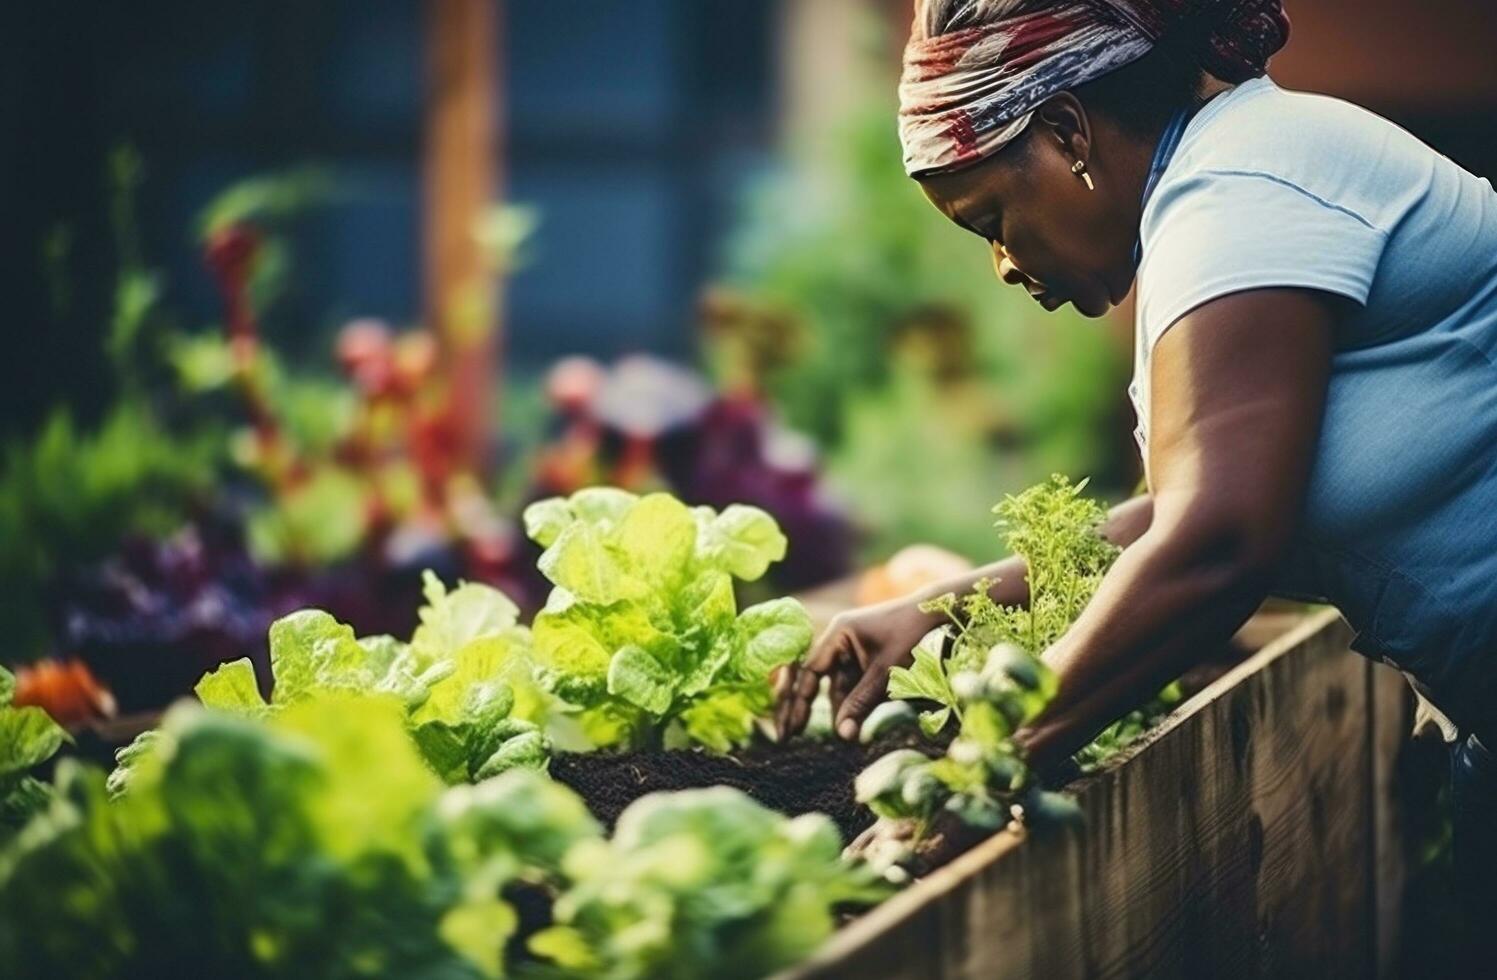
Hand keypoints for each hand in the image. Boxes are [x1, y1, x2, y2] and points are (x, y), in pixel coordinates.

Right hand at [775, 598, 939, 741]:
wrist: (936, 614)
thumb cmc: (910, 636)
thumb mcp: (884, 672)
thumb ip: (861, 702)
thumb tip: (843, 735)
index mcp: (837, 634)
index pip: (810, 671)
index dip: (799, 700)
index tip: (792, 728)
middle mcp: (839, 640)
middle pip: (819, 679)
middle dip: (809, 708)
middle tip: (793, 737)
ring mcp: (852, 649)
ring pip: (839, 685)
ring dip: (842, 709)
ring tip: (845, 736)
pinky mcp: (865, 658)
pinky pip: (853, 683)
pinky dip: (854, 702)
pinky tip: (854, 722)